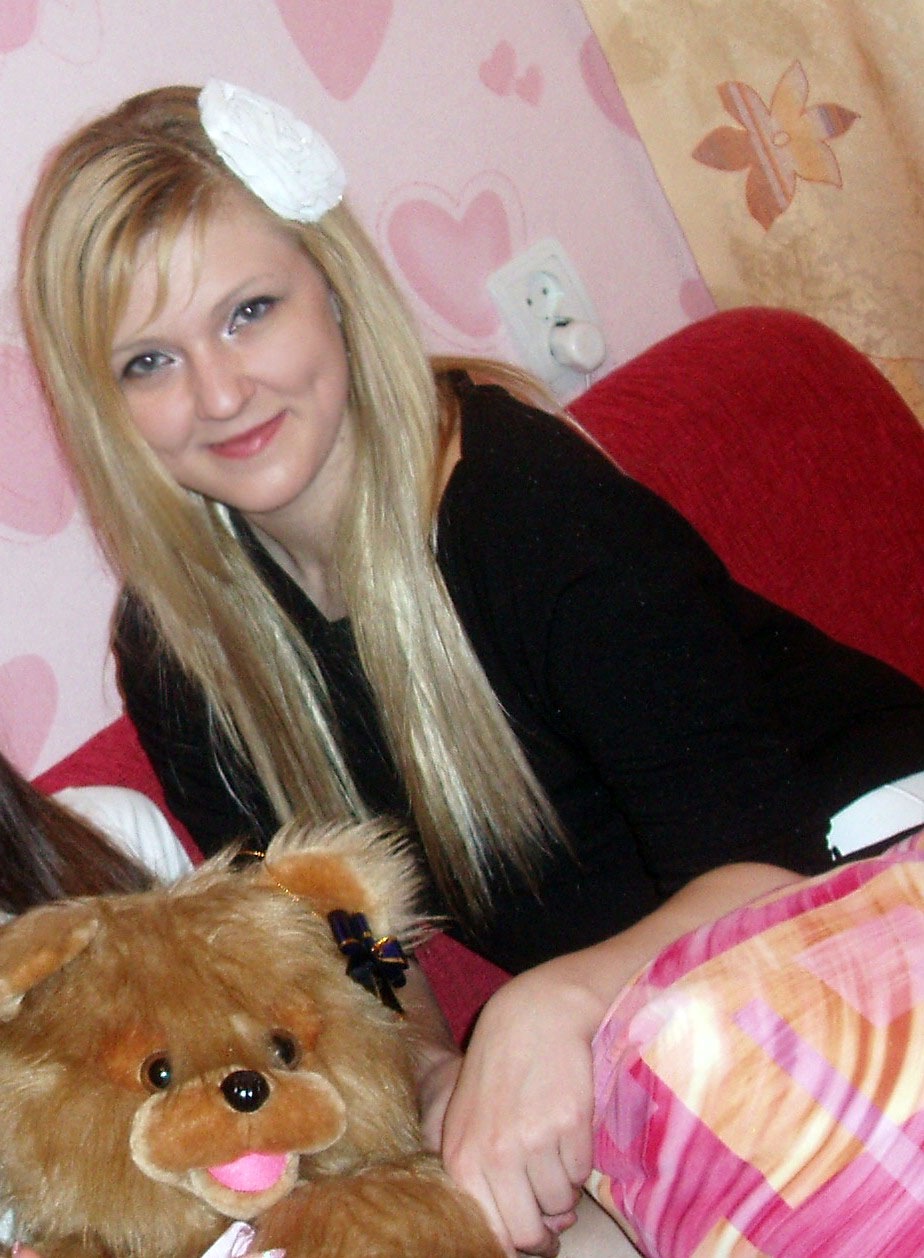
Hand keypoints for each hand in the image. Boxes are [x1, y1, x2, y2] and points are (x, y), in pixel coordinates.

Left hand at [438, 962, 601, 1255]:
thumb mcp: (468, 1122)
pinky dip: (579, 1161)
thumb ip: (481, 1179)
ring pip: (561, 1204)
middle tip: (554, 1212)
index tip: (533, 1234)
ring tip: (553, 1151)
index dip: (518, 1242)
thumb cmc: (499, 1073)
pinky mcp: (569, 1124)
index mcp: (462, 1158)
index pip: (494, 1233)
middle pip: (530, 1232)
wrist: (533, 1017)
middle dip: (547, 1229)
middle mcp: (494, 1154)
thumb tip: (517, 1238)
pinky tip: (566, 1130)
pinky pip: (583, 1173)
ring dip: (563, 1188)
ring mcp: (532, 1140)